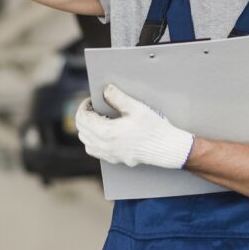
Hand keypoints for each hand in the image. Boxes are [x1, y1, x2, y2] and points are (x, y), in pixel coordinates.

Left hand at [74, 84, 194, 168]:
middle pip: (82, 130)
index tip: (91, 100)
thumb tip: (105, 90)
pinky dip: (93, 140)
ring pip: (86, 142)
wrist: (166, 148)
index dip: (84, 106)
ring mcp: (110, 155)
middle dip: (84, 116)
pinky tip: (104, 133)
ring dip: (87, 129)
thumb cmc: (154, 128)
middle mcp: (105, 146)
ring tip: (98, 119)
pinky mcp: (115, 160)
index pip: (83, 119)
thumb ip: (118, 97)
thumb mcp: (137, 108)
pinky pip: (95, 151)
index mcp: (108, 132)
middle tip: (93, 107)